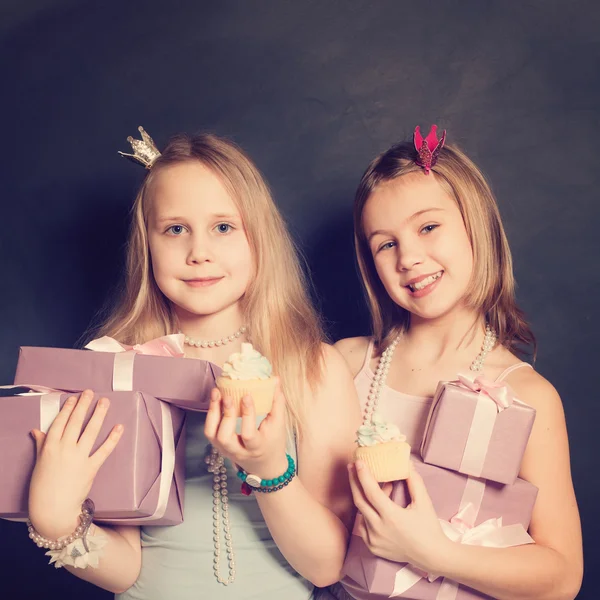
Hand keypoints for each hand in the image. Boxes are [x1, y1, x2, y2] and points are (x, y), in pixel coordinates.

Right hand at [28, 390, 123, 539]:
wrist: (52, 510)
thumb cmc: (43, 487)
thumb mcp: (40, 463)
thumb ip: (42, 445)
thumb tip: (37, 430)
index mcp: (50, 447)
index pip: (60, 422)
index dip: (68, 409)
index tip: (74, 398)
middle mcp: (64, 449)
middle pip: (76, 422)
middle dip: (83, 405)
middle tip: (90, 392)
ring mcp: (78, 458)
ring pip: (91, 431)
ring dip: (99, 415)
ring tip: (105, 402)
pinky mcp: (91, 468)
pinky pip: (104, 450)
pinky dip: (113, 438)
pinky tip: (119, 427)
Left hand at [204, 380, 288, 479]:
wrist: (264, 465)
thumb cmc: (273, 442)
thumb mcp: (279, 424)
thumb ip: (277, 402)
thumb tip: (275, 379)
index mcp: (256, 447)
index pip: (248, 434)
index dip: (247, 414)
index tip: (246, 395)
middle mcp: (238, 451)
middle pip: (225, 437)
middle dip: (225, 415)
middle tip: (228, 395)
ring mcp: (226, 450)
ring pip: (212, 435)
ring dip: (213, 413)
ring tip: (216, 393)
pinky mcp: (219, 446)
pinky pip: (210, 431)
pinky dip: (210, 415)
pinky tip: (215, 400)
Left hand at [348, 460, 451, 573]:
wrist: (431, 556)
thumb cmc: (428, 528)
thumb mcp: (423, 502)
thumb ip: (414, 481)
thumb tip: (406, 463)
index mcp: (391, 517)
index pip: (371, 492)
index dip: (363, 475)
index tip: (358, 461)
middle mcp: (379, 529)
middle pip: (359, 500)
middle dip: (354, 481)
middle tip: (352, 466)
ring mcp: (374, 540)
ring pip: (361, 512)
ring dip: (364, 497)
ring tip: (372, 485)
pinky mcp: (373, 547)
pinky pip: (363, 526)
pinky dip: (366, 513)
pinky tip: (374, 505)